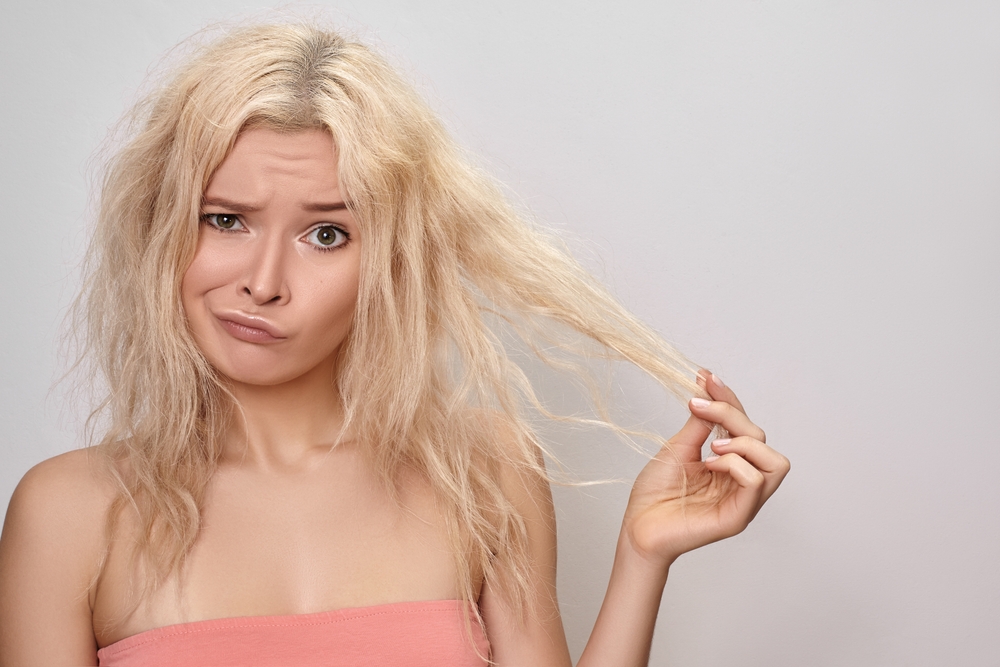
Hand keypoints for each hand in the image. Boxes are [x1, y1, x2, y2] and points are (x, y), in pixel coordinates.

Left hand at [622, 371, 789, 566]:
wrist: (637, 526)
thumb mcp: (678, 447)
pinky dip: (736, 464)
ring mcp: (744, 500)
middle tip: (699, 409)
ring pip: (775, 462)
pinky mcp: (738, 517)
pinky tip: (710, 464)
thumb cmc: (655, 493)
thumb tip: (708, 389)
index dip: (729, 398)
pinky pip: (756, 482)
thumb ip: (700, 423)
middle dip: (733, 415)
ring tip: (711, 446)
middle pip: (762, 438)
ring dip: (744, 443)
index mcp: (731, 464)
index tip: (705, 376)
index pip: (745, 425)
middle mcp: (742, 481)